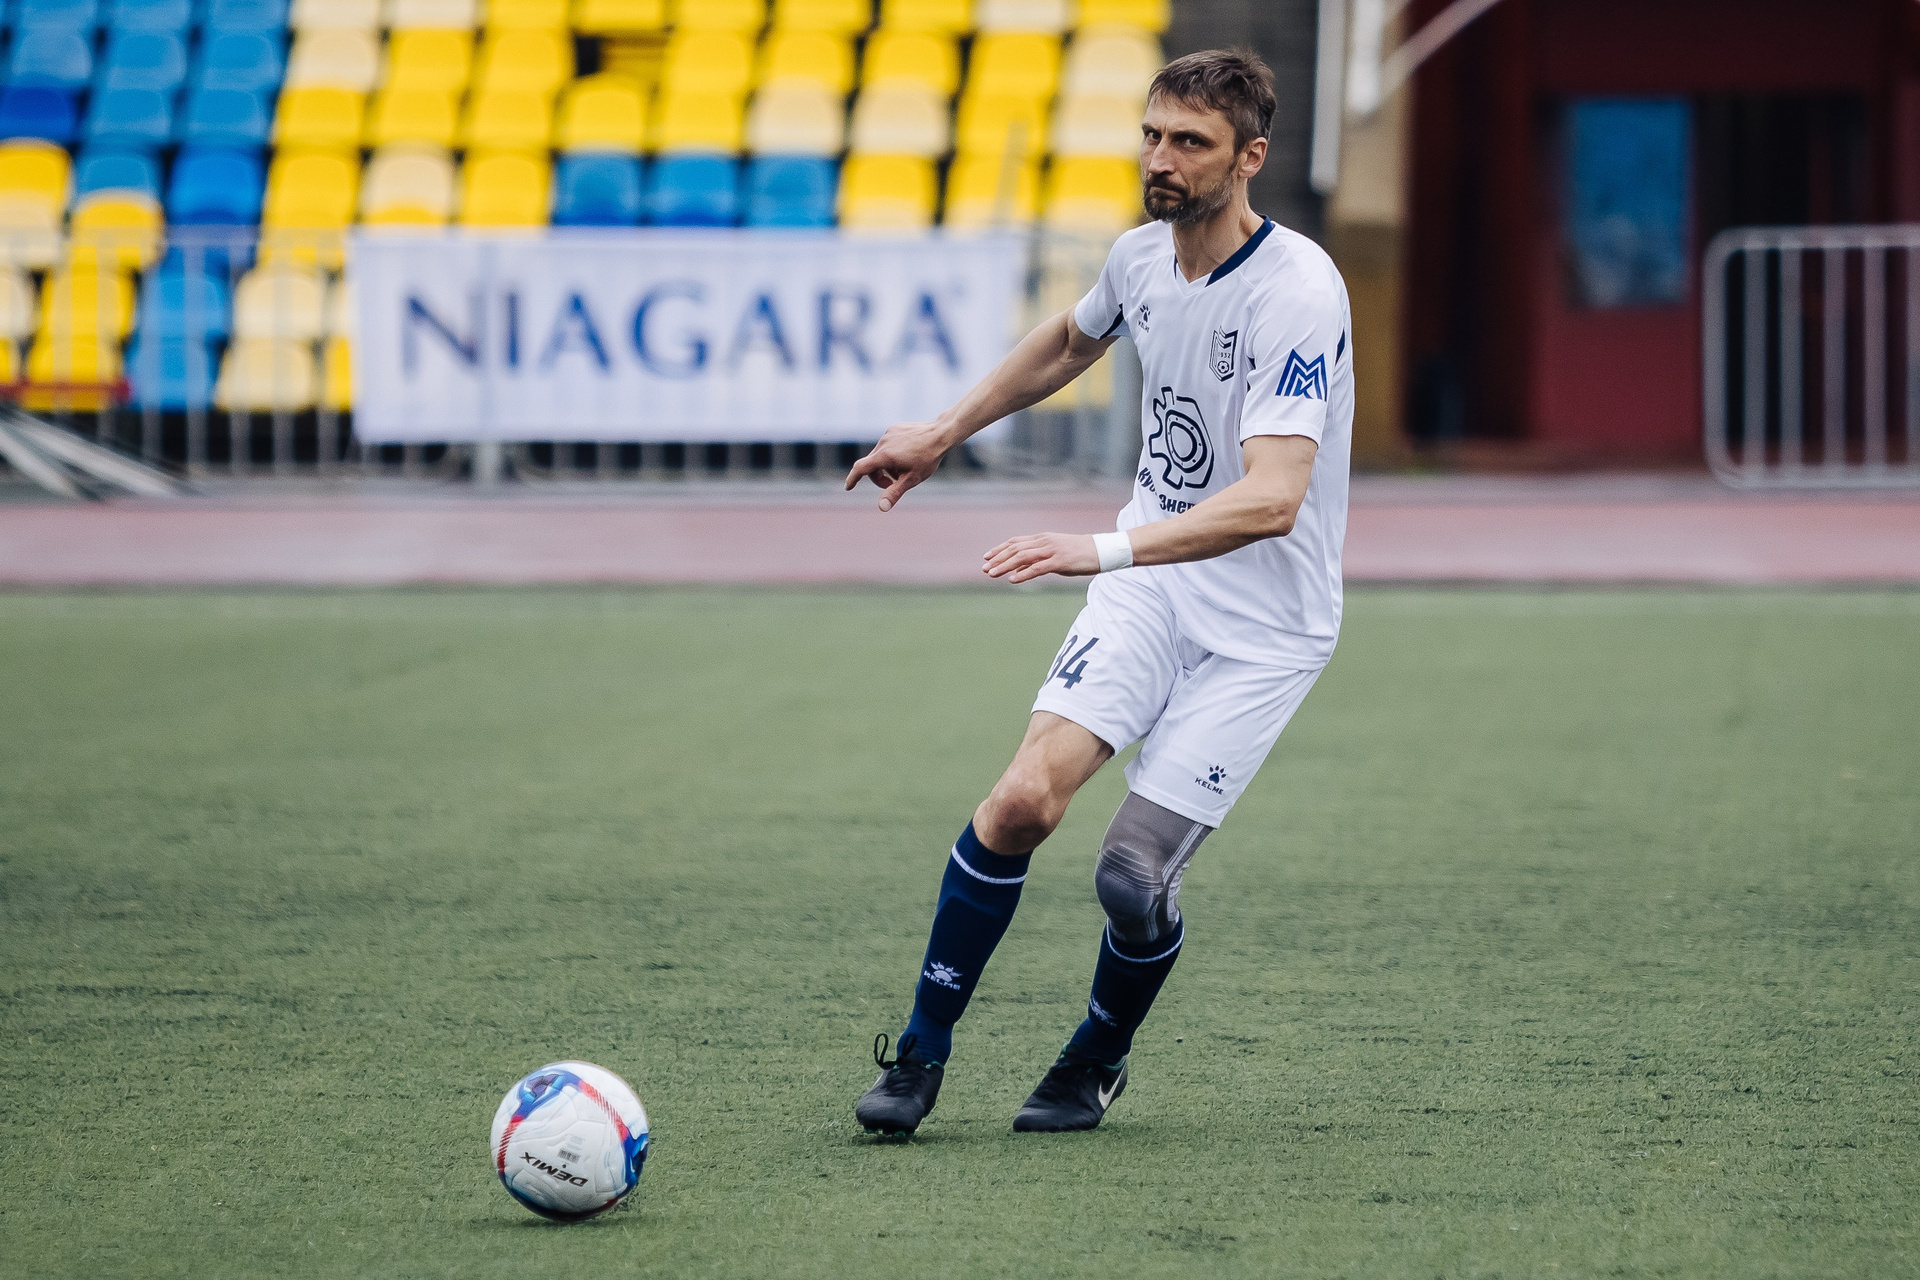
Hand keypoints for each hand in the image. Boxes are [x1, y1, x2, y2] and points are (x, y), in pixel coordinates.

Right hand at [844, 420, 955, 511]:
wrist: (941, 434)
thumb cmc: (928, 458)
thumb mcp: (912, 479)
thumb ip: (894, 493)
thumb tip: (881, 508)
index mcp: (885, 455)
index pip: (860, 468)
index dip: (852, 479)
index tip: (848, 487)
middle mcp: (883, 442)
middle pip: (871, 464)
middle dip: (879, 477)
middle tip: (894, 484)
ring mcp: (889, 433)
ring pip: (880, 454)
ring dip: (887, 465)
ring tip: (905, 469)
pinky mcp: (895, 428)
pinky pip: (888, 444)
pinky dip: (892, 454)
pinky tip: (908, 455)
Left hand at [982, 533, 1099, 583]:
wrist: (1100, 551)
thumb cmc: (1078, 553)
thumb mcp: (1054, 554)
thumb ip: (1036, 559)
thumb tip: (1018, 569)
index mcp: (1042, 538)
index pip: (1015, 542)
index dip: (999, 549)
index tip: (986, 557)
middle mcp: (1044, 542)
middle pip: (1015, 549)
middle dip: (998, 559)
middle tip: (984, 569)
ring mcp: (1052, 551)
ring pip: (1022, 557)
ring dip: (1005, 566)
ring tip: (992, 574)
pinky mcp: (1059, 562)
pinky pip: (1037, 568)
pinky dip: (1023, 574)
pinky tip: (1013, 580)